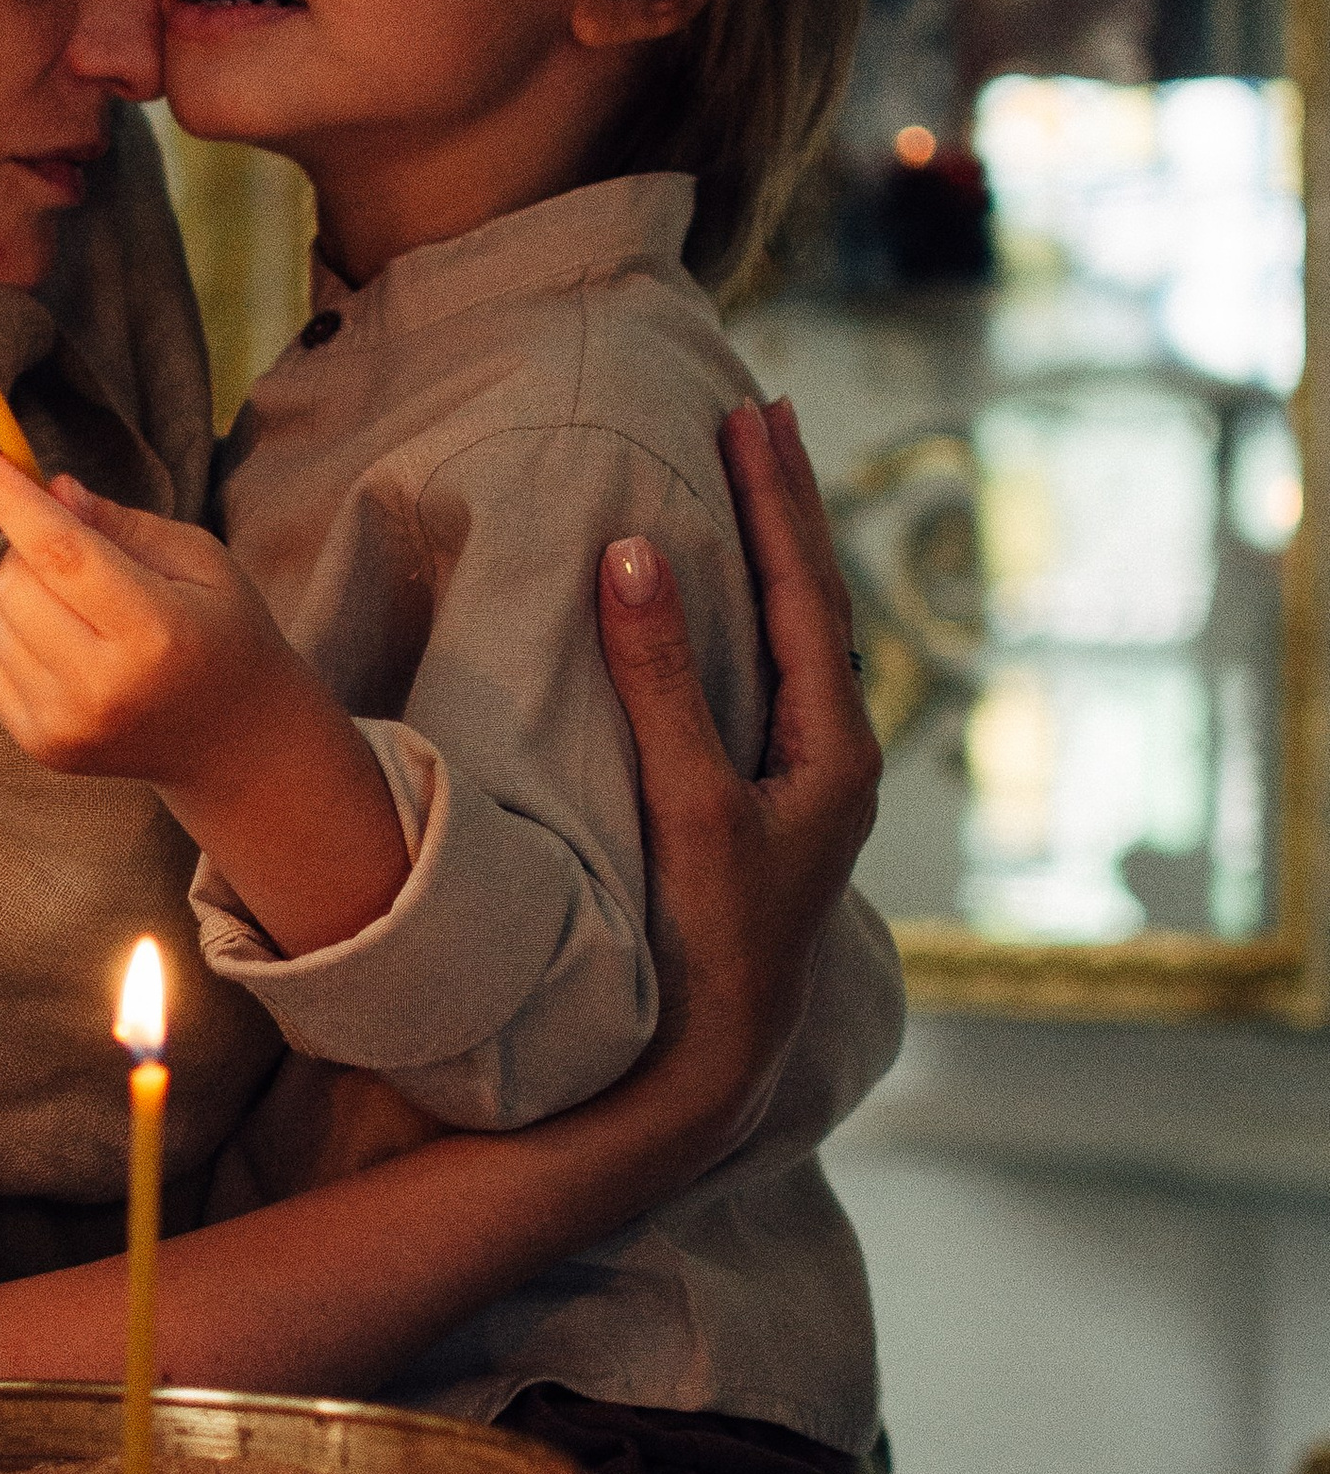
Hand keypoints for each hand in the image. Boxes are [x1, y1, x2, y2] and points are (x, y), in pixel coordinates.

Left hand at [0, 446, 409, 958]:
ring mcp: (68, 725)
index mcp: (155, 631)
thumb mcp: (197, 560)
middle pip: (15, 583)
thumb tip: (52, 490)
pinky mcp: (42, 746)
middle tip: (78, 556)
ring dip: (25, 596)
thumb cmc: (221, 631)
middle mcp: (104, 686)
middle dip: (31, 549)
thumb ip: (121, 523)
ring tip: (84, 613)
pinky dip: (15, 638)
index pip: (64, 555)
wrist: (234, 740)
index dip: (17, 504)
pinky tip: (68, 649)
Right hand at [597, 395, 880, 1134]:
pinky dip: (746, 614)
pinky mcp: (763, 802)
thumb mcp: (687, 805)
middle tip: (764, 415)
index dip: (776, 500)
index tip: (751, 414)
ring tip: (755, 481)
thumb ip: (661, 682)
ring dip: (770, 553)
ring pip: (793, 636)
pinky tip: (727, 600)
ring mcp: (803, 780)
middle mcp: (835, 756)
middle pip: (812, 599)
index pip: (804, 590)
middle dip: (786, 506)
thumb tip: (637, 556)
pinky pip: (764, 676)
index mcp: (837, 747)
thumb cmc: (710, 942)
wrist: (717, 1059)